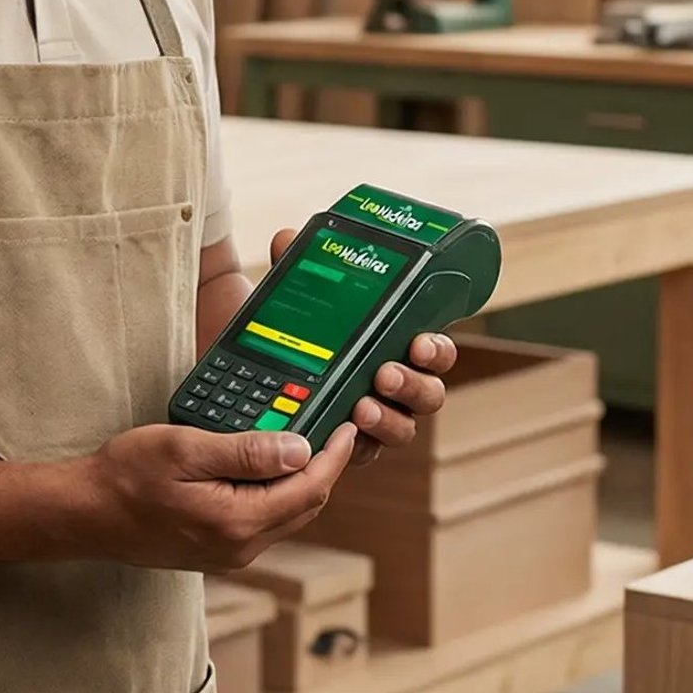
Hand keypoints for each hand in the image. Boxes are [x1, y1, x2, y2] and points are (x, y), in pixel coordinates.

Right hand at [74, 419, 357, 572]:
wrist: (86, 514)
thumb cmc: (126, 476)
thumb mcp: (186, 448)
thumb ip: (246, 452)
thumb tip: (300, 450)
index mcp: (238, 522)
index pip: (309, 489)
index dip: (335, 457)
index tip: (348, 428)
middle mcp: (240, 546)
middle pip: (305, 506)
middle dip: (323, 468)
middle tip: (330, 429)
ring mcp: (229, 553)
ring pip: (285, 515)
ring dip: (298, 481)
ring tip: (300, 441)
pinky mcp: (217, 551)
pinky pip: (262, 521)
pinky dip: (273, 493)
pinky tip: (263, 466)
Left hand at [269, 227, 456, 465]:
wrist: (256, 382)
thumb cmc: (297, 337)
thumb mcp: (296, 299)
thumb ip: (298, 270)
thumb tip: (286, 239)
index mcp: (396, 348)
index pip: (434, 350)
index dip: (436, 349)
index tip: (419, 343)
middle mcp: (396, 387)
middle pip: (429, 394)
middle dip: (413, 384)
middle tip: (385, 373)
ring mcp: (377, 420)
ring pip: (403, 428)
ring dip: (389, 419)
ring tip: (361, 407)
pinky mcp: (350, 446)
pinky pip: (365, 453)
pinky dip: (356, 445)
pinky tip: (338, 433)